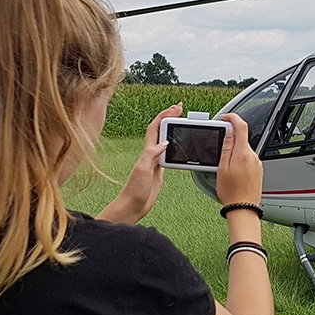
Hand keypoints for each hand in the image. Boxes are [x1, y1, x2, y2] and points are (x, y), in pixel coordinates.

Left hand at [96, 103, 183, 223]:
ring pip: (165, 139)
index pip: (156, 128)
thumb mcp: (142, 170)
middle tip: (180, 109)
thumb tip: (164, 143)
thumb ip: (151, 155)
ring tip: (181, 121)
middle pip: (161, 130)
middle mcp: (151, 154)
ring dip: (173, 128)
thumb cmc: (135, 189)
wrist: (133, 205)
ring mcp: (155, 161)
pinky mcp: (159, 170)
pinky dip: (175, 144)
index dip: (165, 116)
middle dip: (170, 117)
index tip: (175, 109)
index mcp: (147, 151)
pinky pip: (168, 152)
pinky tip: (179, 144)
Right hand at [214, 113, 262, 205]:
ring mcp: (257, 163)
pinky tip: (233, 172)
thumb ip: (226, 147)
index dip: (233, 118)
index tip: (225, 118)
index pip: (241, 126)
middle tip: (218, 148)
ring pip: (244, 149)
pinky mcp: (258, 170)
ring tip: (225, 166)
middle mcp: (253, 156)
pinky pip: (248, 158)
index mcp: (243, 153)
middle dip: (230, 140)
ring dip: (234, 152)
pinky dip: (239, 160)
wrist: (244, 208)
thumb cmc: (232, 192)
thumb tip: (228, 132)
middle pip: (242, 138)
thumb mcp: (222, 167)